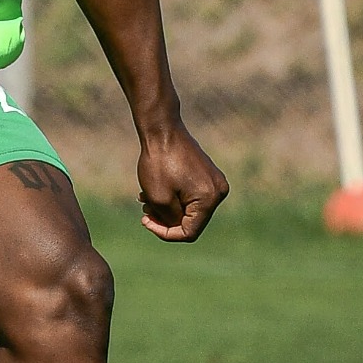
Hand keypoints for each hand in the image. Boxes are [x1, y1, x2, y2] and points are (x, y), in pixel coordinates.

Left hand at [136, 124, 228, 242]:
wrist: (162, 129)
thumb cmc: (159, 162)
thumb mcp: (159, 199)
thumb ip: (170, 220)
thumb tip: (177, 227)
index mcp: (210, 199)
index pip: (189, 232)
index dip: (165, 233)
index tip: (145, 221)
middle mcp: (218, 191)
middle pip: (190, 221)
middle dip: (165, 219)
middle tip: (144, 209)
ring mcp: (214, 182)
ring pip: (188, 208)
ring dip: (166, 208)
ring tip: (145, 198)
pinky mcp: (207, 174)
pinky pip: (190, 195)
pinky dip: (172, 197)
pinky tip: (153, 189)